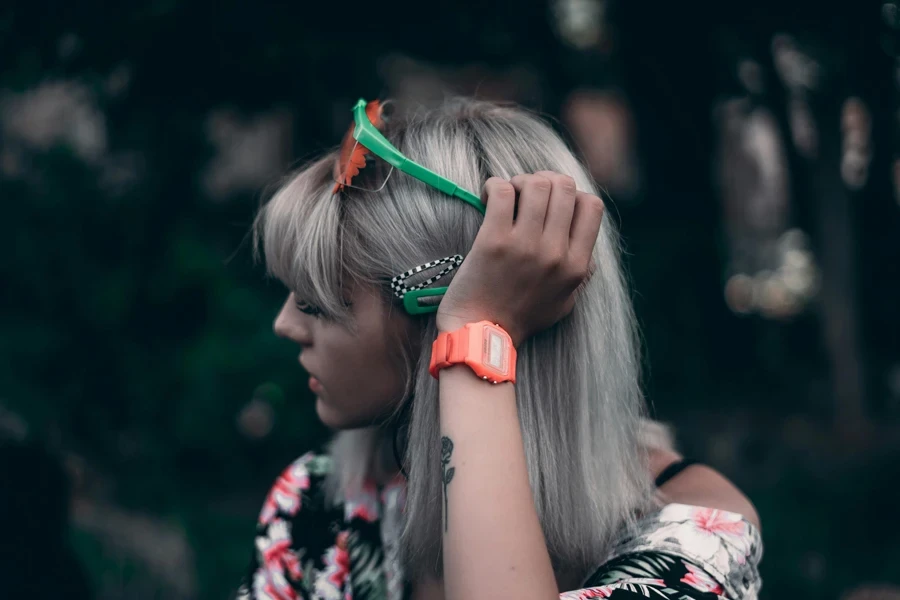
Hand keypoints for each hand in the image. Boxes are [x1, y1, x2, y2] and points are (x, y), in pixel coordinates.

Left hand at [436, 172, 603, 346]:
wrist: (481, 335)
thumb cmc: (519, 319)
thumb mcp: (564, 301)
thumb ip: (579, 273)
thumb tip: (585, 246)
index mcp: (576, 266)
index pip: (592, 205)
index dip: (572, 195)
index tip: (552, 203)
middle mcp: (555, 253)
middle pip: (564, 187)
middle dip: (544, 181)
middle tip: (525, 194)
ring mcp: (525, 245)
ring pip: (535, 184)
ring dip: (520, 181)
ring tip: (507, 195)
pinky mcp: (493, 241)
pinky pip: (501, 190)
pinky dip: (494, 185)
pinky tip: (487, 196)